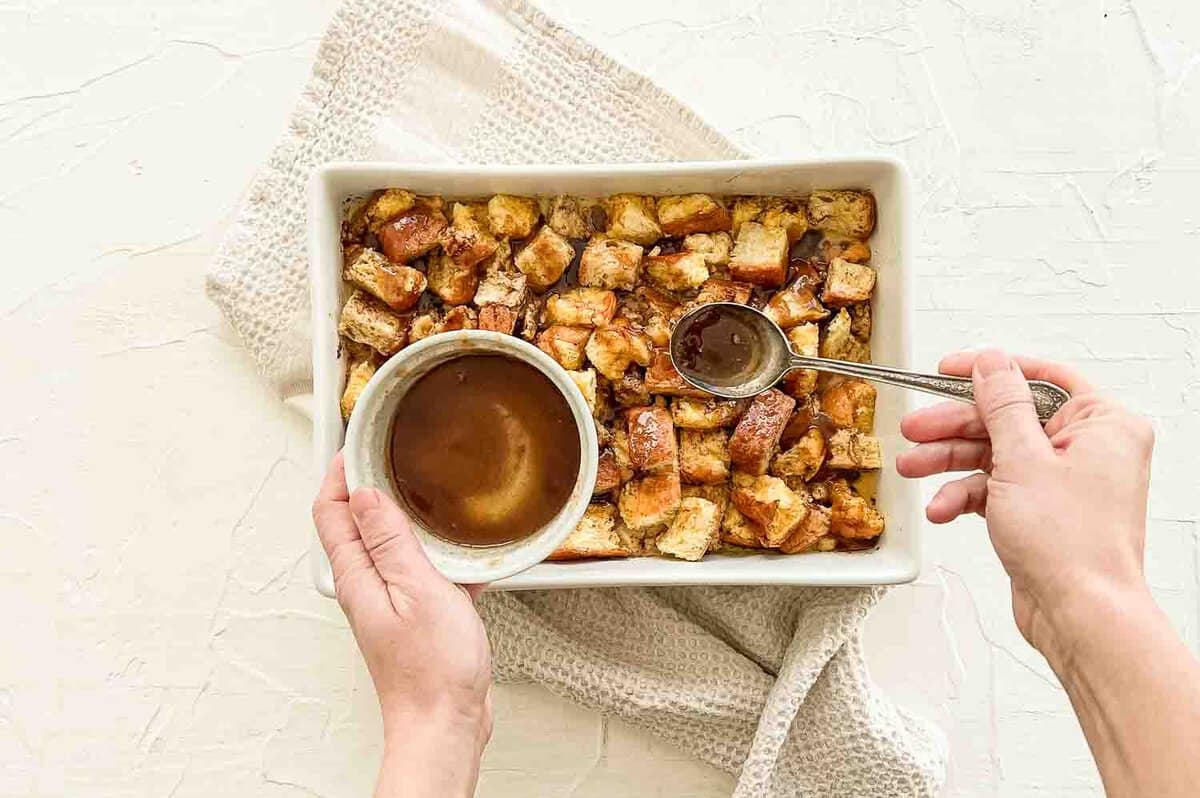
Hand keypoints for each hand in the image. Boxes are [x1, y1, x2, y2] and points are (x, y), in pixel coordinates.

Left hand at [312, 453, 491, 796]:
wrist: (445, 724)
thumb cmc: (431, 670)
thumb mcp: (415, 589)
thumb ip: (390, 540)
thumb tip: (367, 493)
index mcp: (357, 576)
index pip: (331, 511)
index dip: (339, 473)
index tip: (357, 443)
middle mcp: (366, 587)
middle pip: (354, 524)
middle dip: (368, 486)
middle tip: (389, 455)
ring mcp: (389, 603)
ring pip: (389, 546)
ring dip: (404, 518)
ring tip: (428, 493)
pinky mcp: (415, 617)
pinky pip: (419, 571)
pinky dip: (436, 554)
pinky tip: (465, 555)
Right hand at [896, 350, 1154, 664]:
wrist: (1080, 615)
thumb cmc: (1073, 546)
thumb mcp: (1023, 460)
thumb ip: (1003, 406)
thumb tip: (991, 364)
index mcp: (1102, 424)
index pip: (1040, 378)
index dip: (990, 371)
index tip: (949, 370)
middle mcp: (1087, 449)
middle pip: (1008, 418)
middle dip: (955, 428)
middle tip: (916, 428)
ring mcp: (1063, 481)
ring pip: (995, 454)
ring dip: (950, 463)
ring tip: (913, 467)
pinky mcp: (1041, 510)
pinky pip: (996, 488)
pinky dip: (966, 497)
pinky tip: (944, 509)